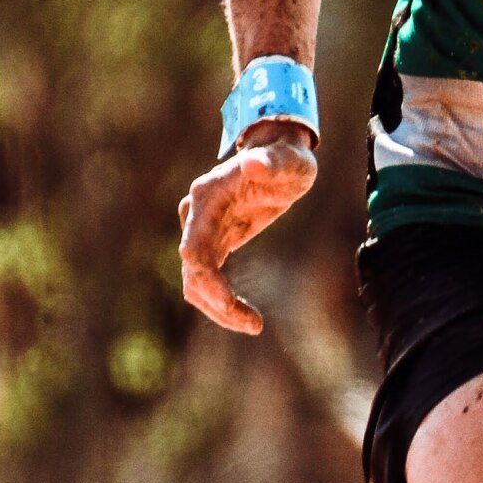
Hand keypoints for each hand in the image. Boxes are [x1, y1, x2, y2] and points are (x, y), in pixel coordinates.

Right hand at [177, 122, 316, 335]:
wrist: (279, 157)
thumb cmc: (287, 158)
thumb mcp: (291, 161)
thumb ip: (275, 162)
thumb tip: (254, 162)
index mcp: (207, 197)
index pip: (194, 248)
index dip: (208, 281)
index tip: (232, 306)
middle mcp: (196, 215)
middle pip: (192, 272)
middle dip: (217, 303)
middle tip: (253, 325)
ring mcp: (201, 229)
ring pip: (195, 282)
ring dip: (218, 309)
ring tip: (253, 325)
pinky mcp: (214, 242)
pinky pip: (207, 279)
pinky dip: (222, 301)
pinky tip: (248, 317)